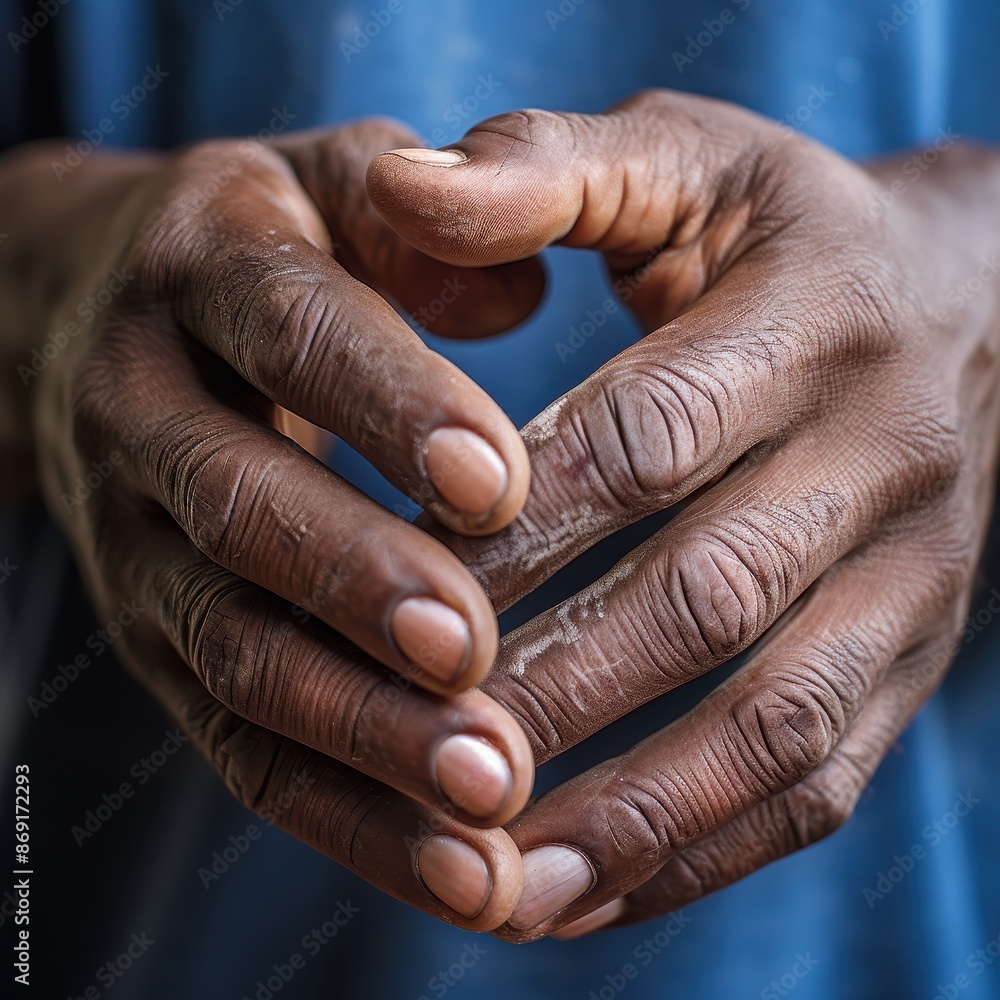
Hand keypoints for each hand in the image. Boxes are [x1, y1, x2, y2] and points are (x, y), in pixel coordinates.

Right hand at [0, 121, 543, 928]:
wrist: (94, 308)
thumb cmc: (271, 245)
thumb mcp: (339, 184)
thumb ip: (432, 211)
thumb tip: (518, 293)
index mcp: (208, 271)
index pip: (293, 329)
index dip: (385, 403)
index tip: (493, 483)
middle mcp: (146, 409)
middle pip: (239, 509)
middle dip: (357, 592)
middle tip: (474, 662)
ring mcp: (137, 541)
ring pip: (235, 654)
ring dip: (358, 736)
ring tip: (484, 800)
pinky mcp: (160, 639)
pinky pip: (243, 743)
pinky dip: (345, 815)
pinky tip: (454, 870)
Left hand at [367, 91, 999, 938]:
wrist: (969, 298)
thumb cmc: (777, 232)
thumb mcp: (679, 158)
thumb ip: (543, 170)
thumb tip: (404, 184)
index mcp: (816, 317)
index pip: (647, 438)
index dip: (515, 528)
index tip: (388, 593)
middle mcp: (883, 454)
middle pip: (702, 597)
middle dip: (551, 687)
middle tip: (412, 752)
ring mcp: (914, 573)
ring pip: (770, 722)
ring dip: (628, 813)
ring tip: (491, 879)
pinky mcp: (913, 655)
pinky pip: (816, 780)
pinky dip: (699, 852)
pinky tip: (582, 890)